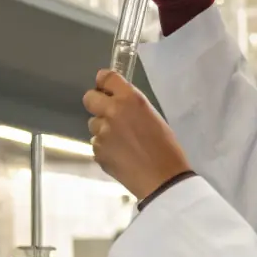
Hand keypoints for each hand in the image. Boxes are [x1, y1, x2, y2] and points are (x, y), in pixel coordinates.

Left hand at [85, 70, 190, 198]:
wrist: (163, 179)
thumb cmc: (167, 148)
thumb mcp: (153, 116)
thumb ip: (132, 106)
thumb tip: (117, 102)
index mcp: (130, 99)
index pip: (106, 77)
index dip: (104, 82)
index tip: (106, 89)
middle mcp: (112, 111)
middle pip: (89, 98)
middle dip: (96, 104)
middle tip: (109, 115)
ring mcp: (102, 132)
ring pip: (93, 124)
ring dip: (103, 130)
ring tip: (122, 144)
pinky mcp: (97, 151)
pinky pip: (97, 143)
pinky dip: (105, 148)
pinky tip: (121, 157)